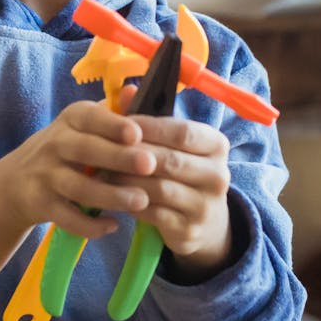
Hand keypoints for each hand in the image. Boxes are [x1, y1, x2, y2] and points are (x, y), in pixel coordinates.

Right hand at [0, 100, 158, 240]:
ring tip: (141, 200)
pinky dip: (89, 225)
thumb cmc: (66, 148)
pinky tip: (113, 226)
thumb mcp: (83, 125)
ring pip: (78, 186)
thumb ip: (112, 111)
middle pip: (86, 150)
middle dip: (118, 157)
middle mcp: (54, 144)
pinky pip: (66, 217)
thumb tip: (134, 90)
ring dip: (110, 195)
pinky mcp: (40, 204)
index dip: (112, 125)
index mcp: (71, 120)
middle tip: (150, 165)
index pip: (90, 118)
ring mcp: (45, 175)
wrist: (16, 181)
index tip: (137, 133)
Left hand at [111, 86, 233, 278]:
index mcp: (217, 145)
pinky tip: (115, 195)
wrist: (204, 221)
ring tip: (102, 173)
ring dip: (126, 180)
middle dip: (133, 156)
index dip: (149, 127)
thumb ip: (149, 117)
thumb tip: (126, 91)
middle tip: (101, 151)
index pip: (182, 132)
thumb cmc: (180, 171)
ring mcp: (206, 205)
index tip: (121, 126)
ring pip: (159, 188)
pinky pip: (153, 213)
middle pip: (169, 160)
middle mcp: (218, 175)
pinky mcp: (189, 230)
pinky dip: (131, 203)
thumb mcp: (172, 143)